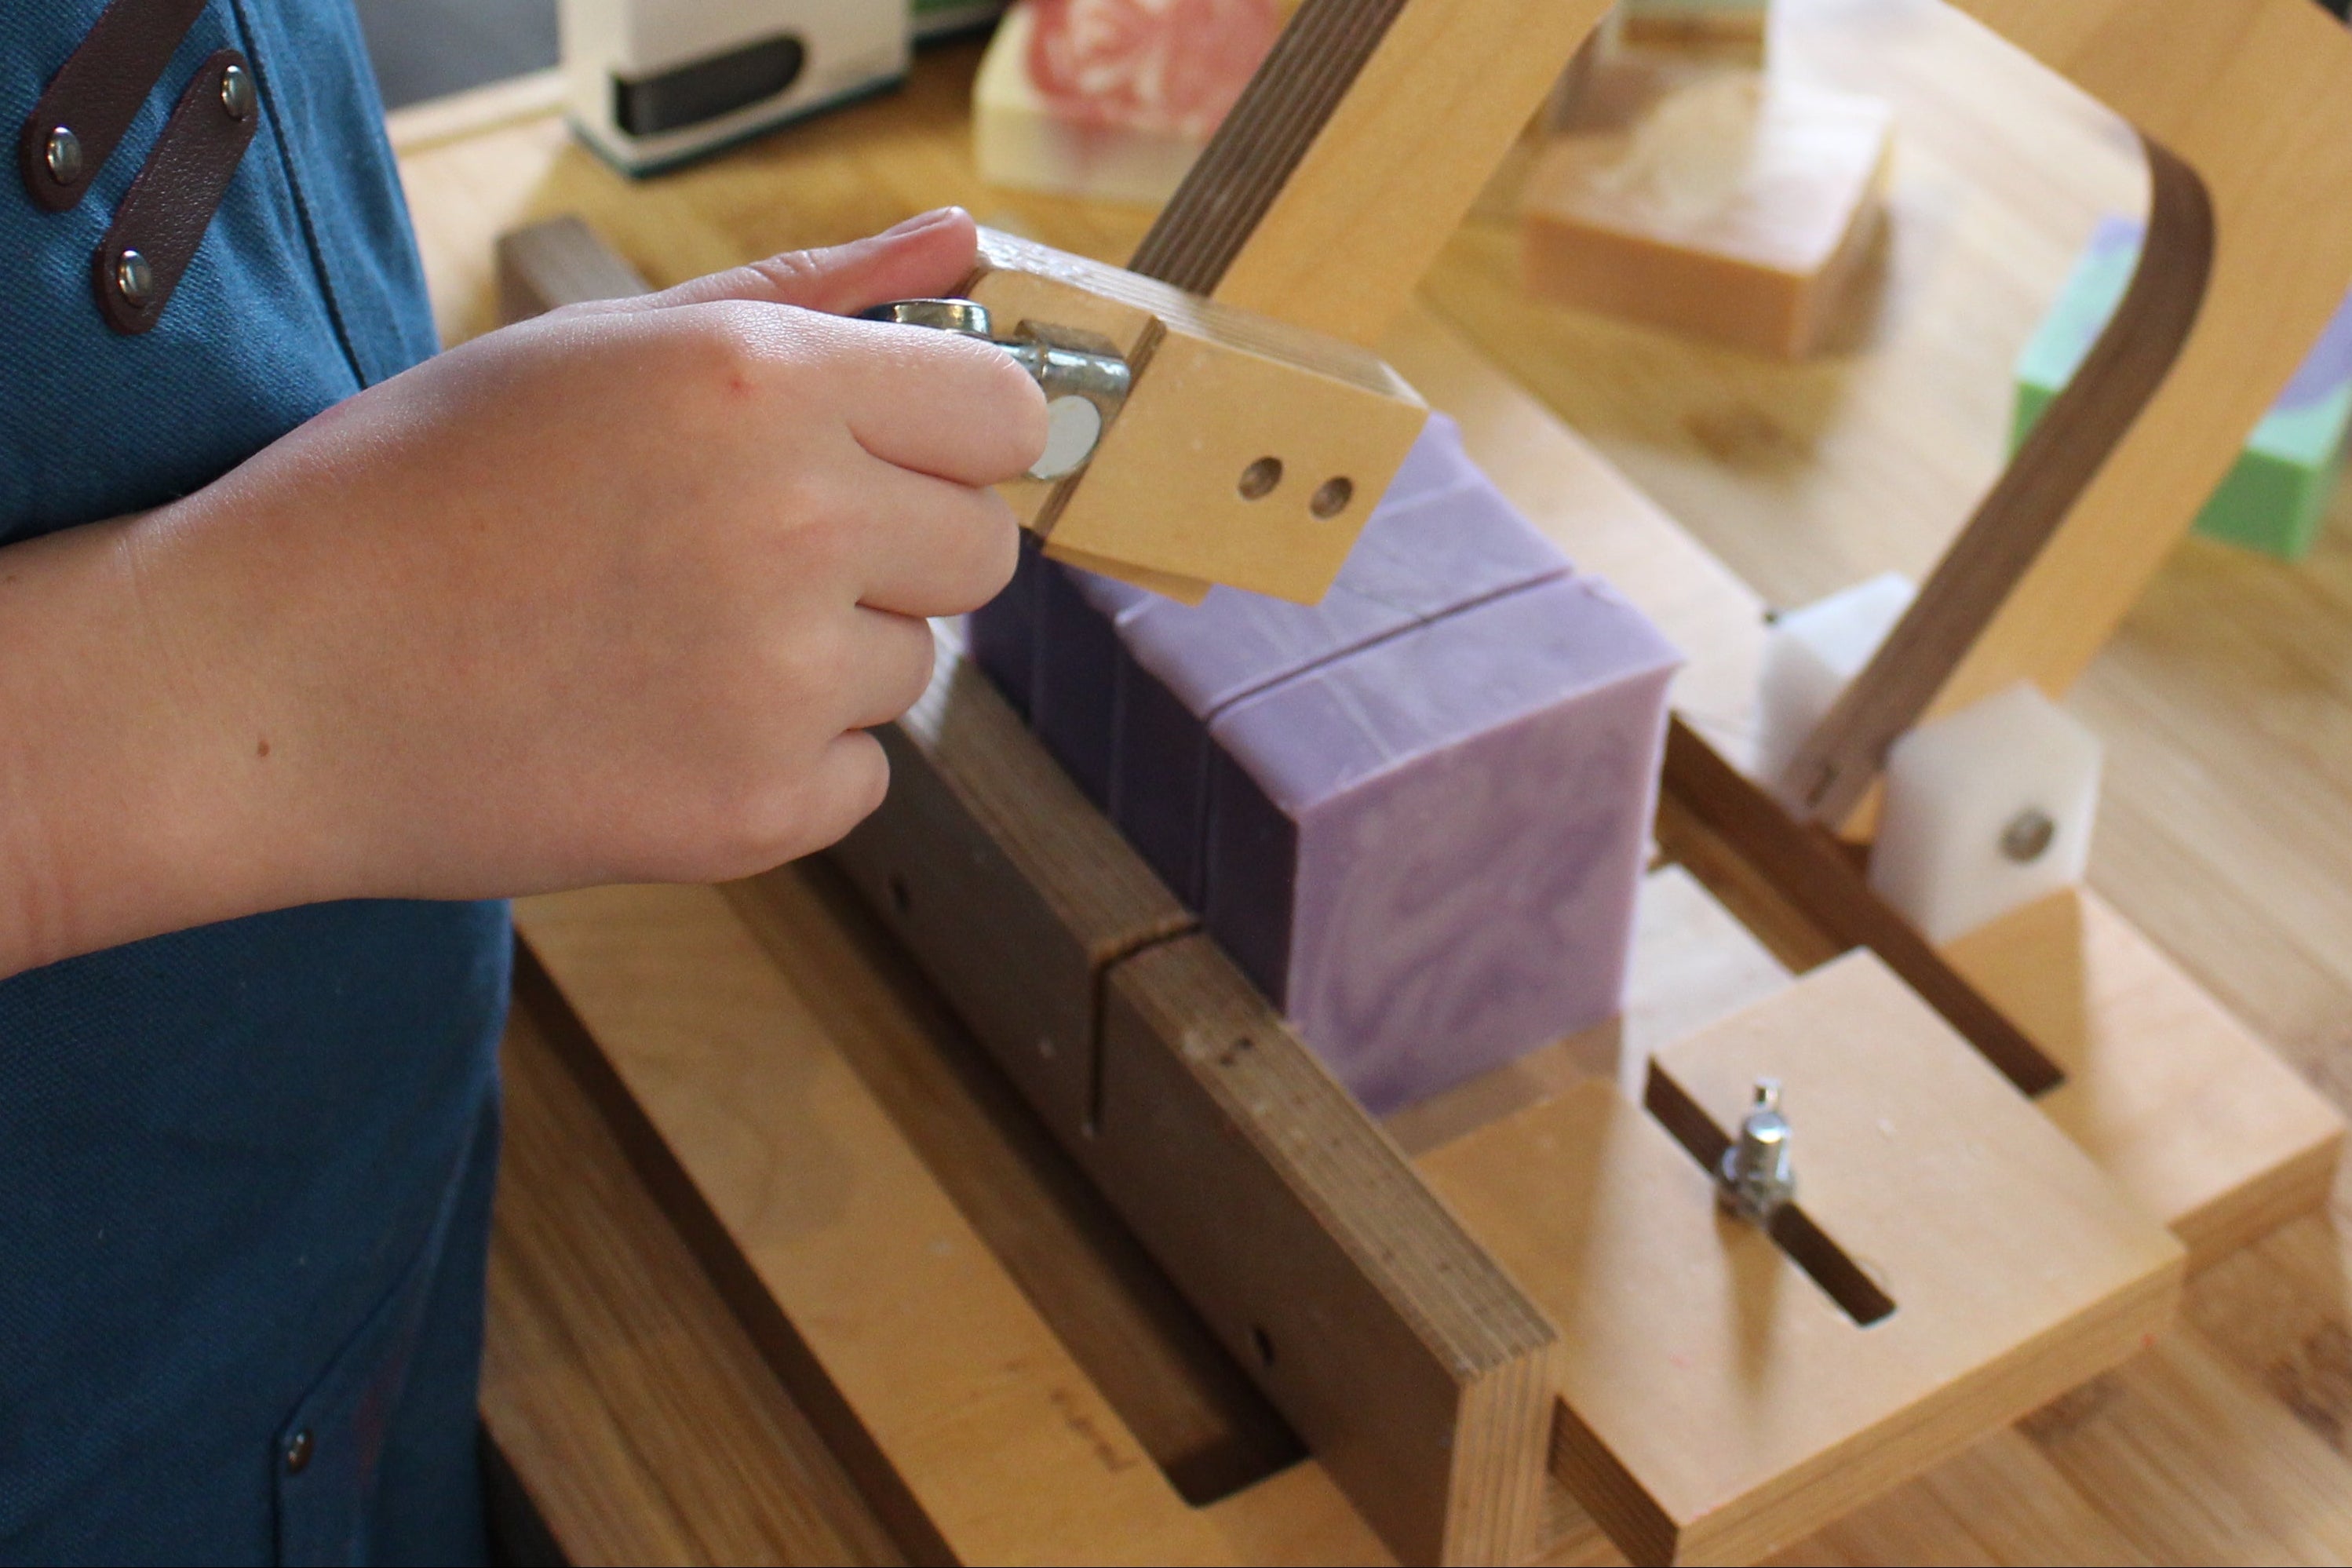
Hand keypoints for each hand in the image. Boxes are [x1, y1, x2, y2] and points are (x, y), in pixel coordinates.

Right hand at [0, 208, 1044, 971]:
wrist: (274, 679)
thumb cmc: (424, 488)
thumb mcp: (605, 346)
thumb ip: (808, 291)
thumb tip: (963, 244)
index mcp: (764, 383)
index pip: (1003, 412)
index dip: (953, 436)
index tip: (890, 457)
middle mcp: (799, 524)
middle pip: (983, 550)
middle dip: (899, 550)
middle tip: (752, 555)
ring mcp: (783, 681)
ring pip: (915, 665)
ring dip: (830, 659)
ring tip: (670, 641)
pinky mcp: (758, 811)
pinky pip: (860, 776)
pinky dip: (786, 765)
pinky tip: (662, 727)